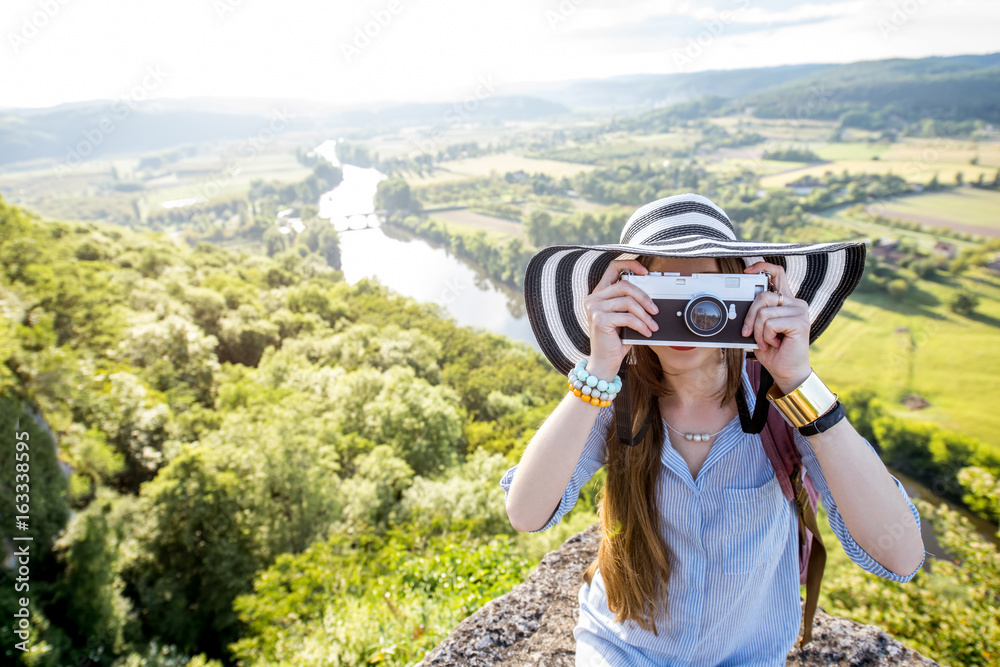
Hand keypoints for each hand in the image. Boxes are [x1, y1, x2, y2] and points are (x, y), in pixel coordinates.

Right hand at [583, 259, 659, 375]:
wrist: (604, 362)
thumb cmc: (615, 341)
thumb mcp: (623, 318)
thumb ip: (629, 304)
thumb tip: (650, 296)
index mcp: (599, 294)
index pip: (612, 268)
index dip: (630, 265)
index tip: (645, 271)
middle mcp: (593, 299)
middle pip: (625, 285)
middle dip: (644, 297)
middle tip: (655, 309)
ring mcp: (594, 308)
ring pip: (628, 301)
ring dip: (645, 315)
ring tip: (652, 325)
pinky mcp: (599, 320)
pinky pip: (627, 317)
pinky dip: (641, 325)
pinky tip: (646, 332)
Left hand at [742, 262, 810, 392]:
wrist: (787, 371)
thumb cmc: (773, 351)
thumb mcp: (759, 329)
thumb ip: (756, 314)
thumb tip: (738, 307)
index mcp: (786, 302)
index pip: (778, 273)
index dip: (762, 267)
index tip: (747, 271)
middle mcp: (795, 303)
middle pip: (763, 295)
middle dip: (749, 316)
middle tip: (747, 332)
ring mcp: (800, 312)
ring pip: (764, 312)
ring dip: (758, 331)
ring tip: (766, 342)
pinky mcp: (800, 322)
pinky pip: (771, 323)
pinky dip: (766, 336)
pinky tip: (774, 344)